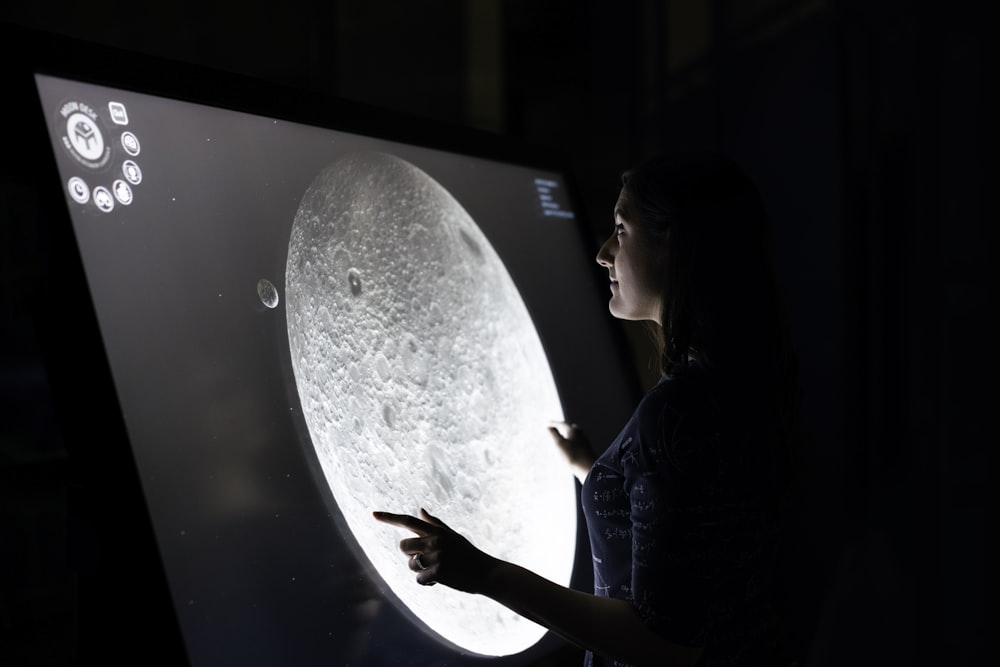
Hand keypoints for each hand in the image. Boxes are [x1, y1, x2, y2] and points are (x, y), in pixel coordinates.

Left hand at [372, 508, 498, 593]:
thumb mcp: (453, 536)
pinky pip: (419, 579)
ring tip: (439, 571)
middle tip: (428, 560)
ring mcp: (437, 556)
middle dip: (411, 555)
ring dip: (421, 571)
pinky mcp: (438, 571)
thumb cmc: (469, 555)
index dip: (389, 518)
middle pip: (403, 546)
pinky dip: (428, 582)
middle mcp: (435, 540)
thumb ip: (435, 524)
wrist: (487, 573)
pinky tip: (442, 580)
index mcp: (437, 531)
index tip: (373, 514)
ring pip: (411, 564)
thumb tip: (420, 510)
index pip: (408, 521)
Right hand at [548, 421, 595, 482]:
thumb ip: (553, 434)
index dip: (554, 423)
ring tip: (563, 437)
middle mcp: (580, 434)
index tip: (547, 423)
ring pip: (575, 435)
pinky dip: (572, 441)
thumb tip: (548, 427)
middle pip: (570, 427)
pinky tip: (571, 447)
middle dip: (563, 427)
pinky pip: (578, 442)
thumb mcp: (559, 444)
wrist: (588, 468)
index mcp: (573, 431)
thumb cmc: (572, 455)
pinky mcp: (587, 450)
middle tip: (557, 427)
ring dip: (568, 434)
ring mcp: (585, 442)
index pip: (562, 424)